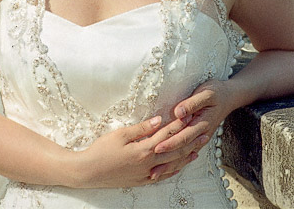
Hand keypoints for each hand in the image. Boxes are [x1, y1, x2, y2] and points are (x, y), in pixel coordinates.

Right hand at [74, 114, 200, 188]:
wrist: (90, 171)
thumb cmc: (102, 150)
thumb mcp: (120, 134)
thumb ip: (141, 128)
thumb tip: (159, 120)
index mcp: (144, 150)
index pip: (166, 134)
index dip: (179, 124)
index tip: (190, 115)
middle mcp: (149, 164)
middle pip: (175, 150)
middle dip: (190, 140)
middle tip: (204, 130)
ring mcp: (147, 174)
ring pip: (173, 164)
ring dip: (187, 155)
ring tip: (199, 147)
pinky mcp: (143, 181)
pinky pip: (165, 175)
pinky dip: (176, 168)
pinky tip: (182, 164)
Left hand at [150, 80, 232, 180]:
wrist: (230, 97)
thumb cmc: (216, 92)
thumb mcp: (205, 93)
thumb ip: (191, 103)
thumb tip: (178, 113)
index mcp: (202, 123)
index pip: (184, 136)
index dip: (170, 143)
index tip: (156, 148)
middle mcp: (202, 134)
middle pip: (183, 149)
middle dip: (167, 159)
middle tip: (151, 167)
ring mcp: (201, 138)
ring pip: (185, 155)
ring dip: (170, 165)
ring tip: (156, 174)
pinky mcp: (199, 138)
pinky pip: (188, 153)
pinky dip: (179, 163)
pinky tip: (170, 169)